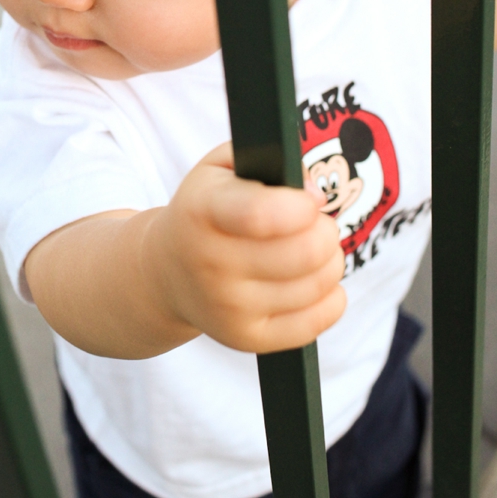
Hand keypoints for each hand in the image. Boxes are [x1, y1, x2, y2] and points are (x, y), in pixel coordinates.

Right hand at [143, 142, 345, 352]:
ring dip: (329, 260)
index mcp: (201, 212)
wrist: (166, 272)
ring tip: (310, 250)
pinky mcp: (246, 338)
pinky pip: (315, 323)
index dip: (300, 205)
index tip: (308, 200)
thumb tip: (313, 194)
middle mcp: (210, 264)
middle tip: (314, 224)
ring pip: (318, 283)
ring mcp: (227, 308)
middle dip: (325, 230)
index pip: (260, 214)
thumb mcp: (219, 168)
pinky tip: (312, 281)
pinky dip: (330, 299)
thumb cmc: (205, 210)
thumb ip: (268, 159)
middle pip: (306, 251)